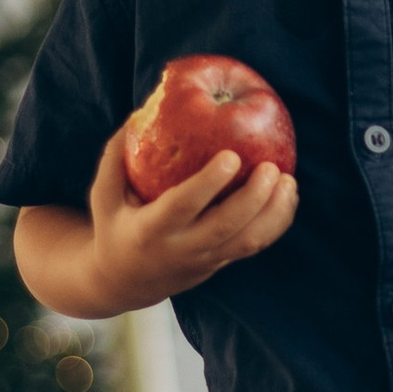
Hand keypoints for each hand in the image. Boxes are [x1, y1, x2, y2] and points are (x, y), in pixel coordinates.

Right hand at [86, 122, 297, 307]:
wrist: (123, 281)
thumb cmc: (114, 224)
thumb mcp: (104, 193)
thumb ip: (117, 154)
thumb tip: (142, 110)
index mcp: (150, 229)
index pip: (183, 206)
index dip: (209, 183)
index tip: (232, 155)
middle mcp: (181, 249)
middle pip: (226, 228)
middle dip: (253, 198)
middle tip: (271, 166)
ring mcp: (205, 260)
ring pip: (248, 242)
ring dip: (274, 213)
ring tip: (288, 180)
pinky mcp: (221, 263)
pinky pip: (255, 245)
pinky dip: (277, 222)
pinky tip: (288, 194)